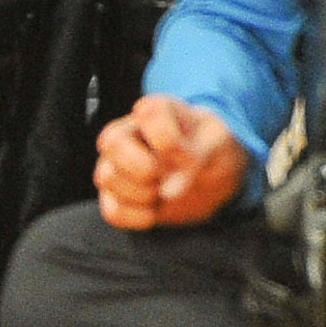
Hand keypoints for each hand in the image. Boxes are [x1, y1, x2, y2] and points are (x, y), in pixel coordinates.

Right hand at [93, 94, 249, 229]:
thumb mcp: (219, 144)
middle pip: (111, 142)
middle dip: (144, 167)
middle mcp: (127, 132)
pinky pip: (111, 210)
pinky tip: (156, 211)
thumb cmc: (213, 149)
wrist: (211, 174)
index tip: (190, 154)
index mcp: (156, 109)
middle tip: (167, 173)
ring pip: (107, 177)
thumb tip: (169, 191)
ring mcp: (114, 164)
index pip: (148, 114)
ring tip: (165, 191)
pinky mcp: (112, 194)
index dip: (170, 142)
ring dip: (143, 193)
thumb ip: (197, 159)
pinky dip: (136, 217)